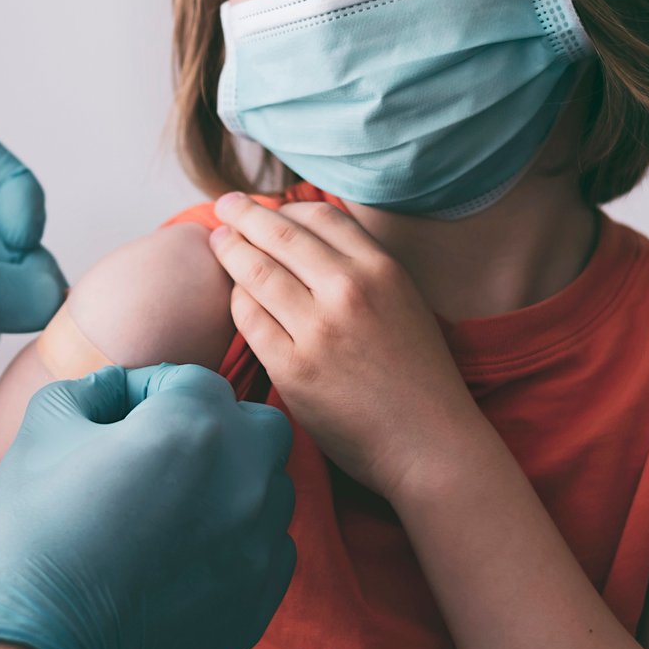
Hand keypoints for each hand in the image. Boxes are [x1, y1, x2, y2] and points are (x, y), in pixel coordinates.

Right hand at [0, 364, 296, 648]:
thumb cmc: (32, 535)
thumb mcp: (42, 432)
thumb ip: (91, 390)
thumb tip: (118, 390)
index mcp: (194, 425)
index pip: (192, 379)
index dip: (149, 392)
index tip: (118, 422)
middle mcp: (244, 480)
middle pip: (257, 427)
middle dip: (216, 430)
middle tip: (160, 458)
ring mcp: (259, 547)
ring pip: (271, 491)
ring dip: (233, 487)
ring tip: (172, 513)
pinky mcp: (258, 604)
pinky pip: (270, 552)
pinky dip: (239, 545)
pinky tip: (184, 561)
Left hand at [208, 194, 484, 500]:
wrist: (429, 442)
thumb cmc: (418, 375)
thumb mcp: (404, 302)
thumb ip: (364, 270)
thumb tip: (311, 238)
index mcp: (381, 270)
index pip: (320, 216)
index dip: (287, 208)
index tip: (267, 209)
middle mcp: (348, 291)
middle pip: (280, 235)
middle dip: (245, 216)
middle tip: (225, 207)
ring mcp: (318, 330)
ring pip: (256, 273)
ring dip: (231, 252)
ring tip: (219, 243)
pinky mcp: (293, 369)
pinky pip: (249, 320)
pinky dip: (238, 302)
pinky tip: (236, 297)